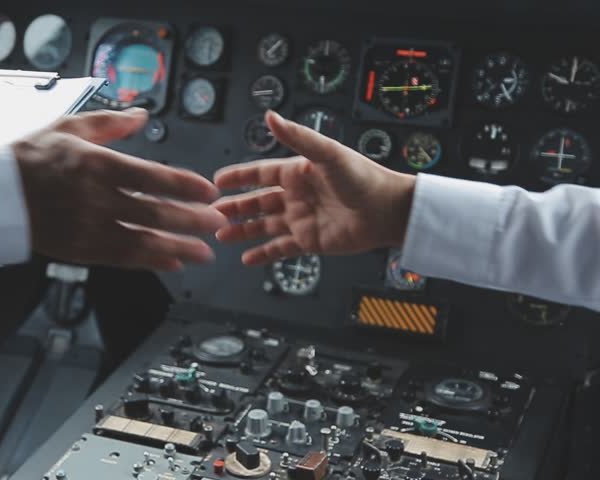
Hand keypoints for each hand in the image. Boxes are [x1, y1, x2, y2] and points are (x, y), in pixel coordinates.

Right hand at [13, 108, 226, 271]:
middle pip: (154, 212)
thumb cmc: (28, 158)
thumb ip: (109, 122)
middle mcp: (95, 199)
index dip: (184, 185)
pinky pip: (122, 258)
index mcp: (96, 164)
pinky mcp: (81, 250)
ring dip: (178, 247)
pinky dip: (150, 261)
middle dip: (192, 220)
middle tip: (219, 223)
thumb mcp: (67, 126)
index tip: (208, 191)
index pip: (151, 177)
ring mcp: (88, 228)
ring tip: (205, 252)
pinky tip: (172, 262)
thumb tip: (142, 115)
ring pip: (143, 240)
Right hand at [213, 110, 415, 265]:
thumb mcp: (327, 154)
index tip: (217, 180)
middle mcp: (297, 195)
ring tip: (221, 235)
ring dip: (242, 230)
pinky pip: (281, 249)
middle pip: (257, 202)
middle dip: (233, 207)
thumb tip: (271, 116)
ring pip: (263, 226)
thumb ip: (297, 136)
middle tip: (211, 212)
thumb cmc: (364, 178)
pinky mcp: (310, 241)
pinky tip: (247, 258)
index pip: (260, 174)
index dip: (238, 177)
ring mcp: (302, 219)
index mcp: (298, 172)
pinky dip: (263, 254)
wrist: (388, 212)